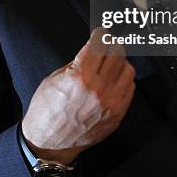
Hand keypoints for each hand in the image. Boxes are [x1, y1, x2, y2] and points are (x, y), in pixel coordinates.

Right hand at [21, 28, 135, 163]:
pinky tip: (114, 80)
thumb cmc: (46, 111)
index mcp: (80, 76)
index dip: (101, 34)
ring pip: (128, 70)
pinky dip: (123, 80)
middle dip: (112, 45)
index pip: (99, 44)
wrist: (48, 144)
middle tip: (107, 44)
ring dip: (120, 63)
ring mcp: (110, 103)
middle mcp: (98, 89)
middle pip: (118, 54)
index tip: (101, 32)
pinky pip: (130, 89)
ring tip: (111, 64)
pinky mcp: (117, 115)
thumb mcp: (55, 78)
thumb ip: (77, 62)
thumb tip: (93, 49)